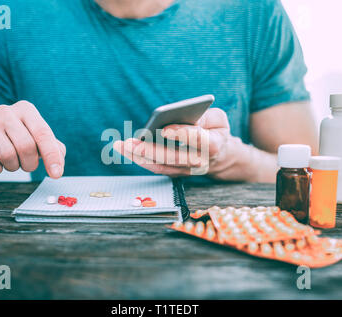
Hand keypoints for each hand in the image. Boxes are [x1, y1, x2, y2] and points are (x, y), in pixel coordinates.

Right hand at [0, 101, 64, 177]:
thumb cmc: (16, 139)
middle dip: (30, 164)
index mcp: (26, 109)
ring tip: (11, 161)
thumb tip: (58, 164)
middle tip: (27, 165)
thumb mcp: (36, 138)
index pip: (43, 133)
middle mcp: (6, 111)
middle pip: (26, 147)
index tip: (56, 174)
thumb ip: (53, 148)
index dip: (51, 156)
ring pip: (8, 156)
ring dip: (13, 167)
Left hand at [113, 108, 237, 177]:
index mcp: (214, 145)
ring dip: (139, 157)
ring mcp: (186, 171)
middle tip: (131, 142)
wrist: (220, 155)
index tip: (164, 129)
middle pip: (174, 157)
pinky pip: (156, 168)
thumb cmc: (215, 131)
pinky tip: (125, 150)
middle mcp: (199, 162)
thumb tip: (180, 117)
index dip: (182, 134)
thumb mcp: (218, 118)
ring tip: (121, 146)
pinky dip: (140, 160)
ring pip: (161, 165)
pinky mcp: (175, 173)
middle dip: (151, 150)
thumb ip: (204, 117)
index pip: (198, 140)